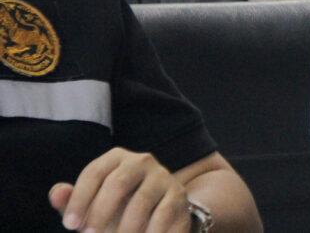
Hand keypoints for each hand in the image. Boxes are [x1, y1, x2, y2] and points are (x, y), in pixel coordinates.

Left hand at [49, 147, 190, 231]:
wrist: (157, 216)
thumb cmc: (116, 210)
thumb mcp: (91, 207)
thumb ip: (71, 201)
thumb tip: (56, 194)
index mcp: (116, 158)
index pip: (94, 173)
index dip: (79, 200)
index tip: (69, 226)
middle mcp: (141, 161)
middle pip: (118, 182)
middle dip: (100, 213)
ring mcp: (163, 176)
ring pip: (141, 201)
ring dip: (124, 228)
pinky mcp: (178, 196)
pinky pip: (162, 215)